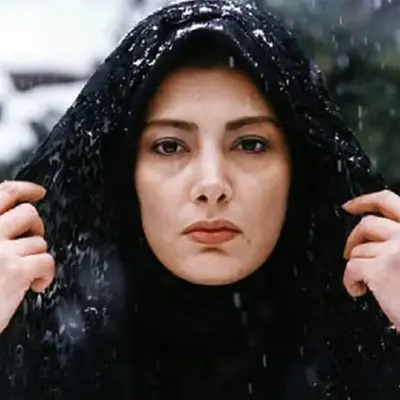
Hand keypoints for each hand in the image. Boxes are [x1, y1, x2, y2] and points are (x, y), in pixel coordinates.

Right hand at [0, 181, 54, 333]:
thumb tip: (10, 220)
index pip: (4, 193)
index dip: (26, 189)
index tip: (38, 192)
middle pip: (28, 214)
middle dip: (36, 228)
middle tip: (30, 243)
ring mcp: (1, 250)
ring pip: (38, 241)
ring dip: (36, 257)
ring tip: (23, 271)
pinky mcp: (16, 270)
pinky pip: (47, 261)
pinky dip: (47, 274)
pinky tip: (36, 284)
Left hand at [342, 189, 399, 329]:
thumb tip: (381, 239)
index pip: (388, 200)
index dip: (364, 201)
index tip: (350, 206)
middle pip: (367, 224)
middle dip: (353, 237)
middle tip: (349, 250)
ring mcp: (395, 250)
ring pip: (360, 249)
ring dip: (356, 264)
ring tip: (364, 280)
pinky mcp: (380, 270)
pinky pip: (352, 268)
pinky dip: (349, 280)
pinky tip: (357, 290)